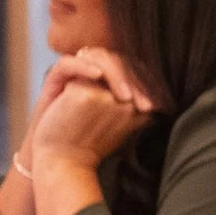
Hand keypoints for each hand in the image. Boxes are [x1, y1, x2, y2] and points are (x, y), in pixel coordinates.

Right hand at [18, 50, 152, 170]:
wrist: (58, 157)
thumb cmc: (91, 141)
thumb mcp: (120, 126)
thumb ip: (136, 113)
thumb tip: (161, 107)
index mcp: (110, 80)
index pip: (132, 68)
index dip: (146, 82)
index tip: (153, 106)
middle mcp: (93, 73)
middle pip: (118, 61)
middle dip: (134, 81)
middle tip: (143, 105)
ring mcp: (74, 74)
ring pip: (98, 57)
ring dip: (115, 75)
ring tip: (124, 97)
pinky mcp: (54, 79)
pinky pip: (68, 64)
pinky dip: (83, 66)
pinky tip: (97, 76)